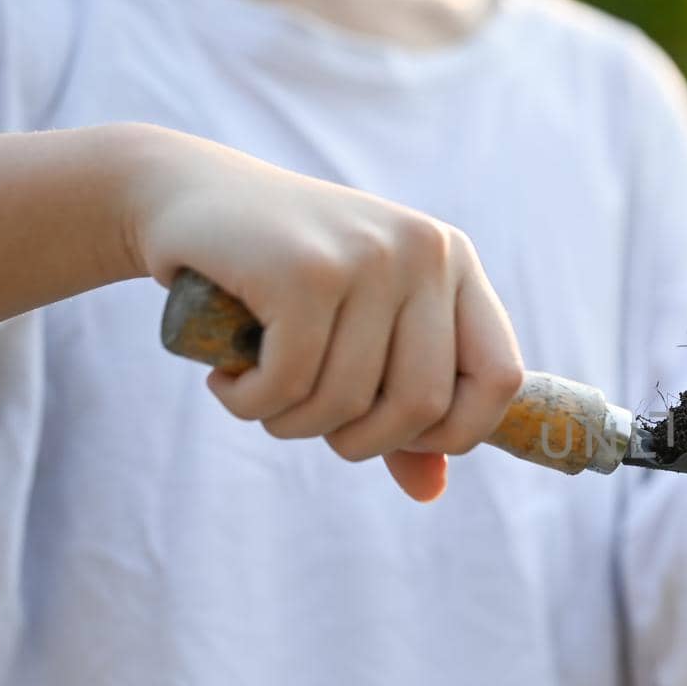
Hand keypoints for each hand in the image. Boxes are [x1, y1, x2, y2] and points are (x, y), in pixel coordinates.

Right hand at [126, 129, 524, 500]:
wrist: (184, 195)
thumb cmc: (282, 278)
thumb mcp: (356, 333)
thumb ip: (400, 409)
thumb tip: (431, 491)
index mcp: (455, 264)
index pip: (502, 378)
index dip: (457, 431)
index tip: (396, 433)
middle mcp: (424, 252)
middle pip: (424, 405)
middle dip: (361, 442)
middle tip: (309, 421)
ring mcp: (366, 254)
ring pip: (348, 402)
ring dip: (292, 424)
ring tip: (260, 395)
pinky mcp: (301, 268)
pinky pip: (289, 384)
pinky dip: (250, 404)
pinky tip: (227, 381)